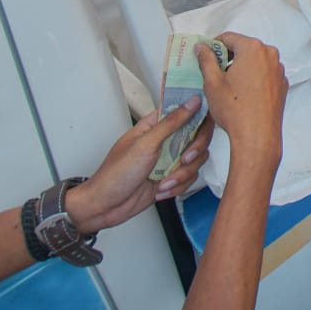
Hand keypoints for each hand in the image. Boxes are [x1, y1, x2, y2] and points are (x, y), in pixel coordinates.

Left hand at [63, 97, 213, 233]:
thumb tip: (192, 102)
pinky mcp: (172, 177)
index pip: (186, 110)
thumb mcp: (145, 144)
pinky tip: (161, 190)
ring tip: (164, 181)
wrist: (105, 207)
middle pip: (199, 135)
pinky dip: (178, 186)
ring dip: (182, 174)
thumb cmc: (115, 174)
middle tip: (184, 159)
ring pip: (197, 159)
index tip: (204, 123)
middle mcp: (165, 140)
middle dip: (194, 150)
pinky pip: (191, 178)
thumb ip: (172, 122)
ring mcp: (169, 159)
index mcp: (156, 125)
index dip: (200, 114)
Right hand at [199, 32, 287, 165]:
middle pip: (244, 48)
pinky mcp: (282, 84)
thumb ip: (206, 60)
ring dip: (241, 67)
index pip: (229, 38)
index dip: (214, 45)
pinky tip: (243, 94)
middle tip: (214, 72)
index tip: (205, 55)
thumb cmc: (235, 109)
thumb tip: (201, 47)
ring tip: (228, 85)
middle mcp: (270, 55)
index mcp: (253, 49)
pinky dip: (253, 78)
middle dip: (228, 57)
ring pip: (255, 61)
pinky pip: (264, 74)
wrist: (257, 136)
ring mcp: (278, 70)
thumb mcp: (212, 82)